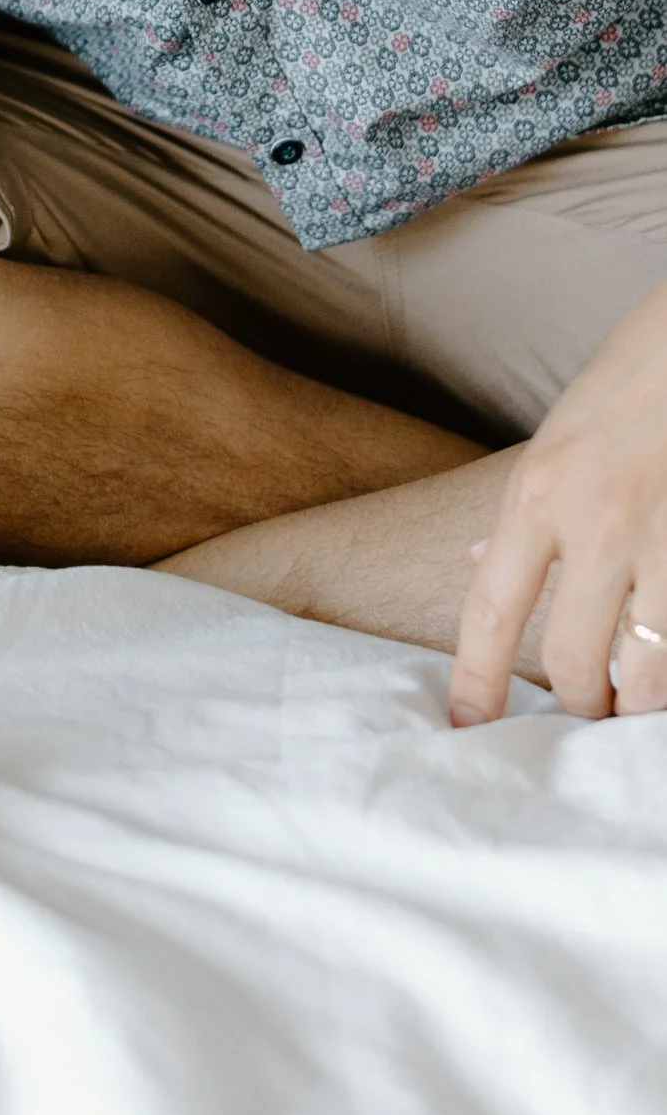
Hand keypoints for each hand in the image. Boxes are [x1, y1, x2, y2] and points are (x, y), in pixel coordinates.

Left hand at [452, 274, 666, 722]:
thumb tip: (484, 568)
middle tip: (582, 711)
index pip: (491, 610)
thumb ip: (522, 516)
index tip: (466, 725)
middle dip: (575, 705)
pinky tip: (664, 663)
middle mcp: (598, 525)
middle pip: (570, 658)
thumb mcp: (550, 443)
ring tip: (631, 705)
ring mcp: (665, 543)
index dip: (475, 680)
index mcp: (540, 494)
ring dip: (635, 704)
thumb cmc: (622, 389)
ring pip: (646, 672)